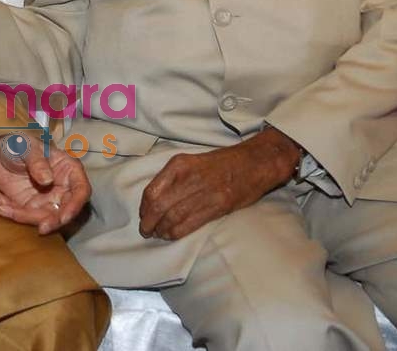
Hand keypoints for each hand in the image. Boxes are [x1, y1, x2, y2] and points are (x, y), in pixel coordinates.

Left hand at [0, 137, 91, 234]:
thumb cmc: (21, 144)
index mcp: (68, 170)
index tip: (63, 217)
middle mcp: (61, 189)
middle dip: (52, 221)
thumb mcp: (27, 147)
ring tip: (3, 207)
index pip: (81, 191)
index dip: (75, 206)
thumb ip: (37, 161)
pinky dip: (9, 212)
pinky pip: (22, 215)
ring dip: (24, 217)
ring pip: (42, 218)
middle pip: (64, 211)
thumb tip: (48, 180)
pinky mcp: (29, 207)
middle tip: (40, 228)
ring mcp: (45, 200)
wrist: (1, 152)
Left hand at [138, 126, 300, 240]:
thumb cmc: (221, 163)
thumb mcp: (191, 161)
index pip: (152, 191)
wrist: (253, 163)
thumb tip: (154, 199)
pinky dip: (176, 232)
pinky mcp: (217, 207)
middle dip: (148, 222)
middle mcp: (188, 178)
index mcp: (179, 164)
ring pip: (172, 217)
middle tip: (146, 230)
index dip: (143, 207)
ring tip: (157, 234)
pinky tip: (171, 235)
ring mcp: (203, 193)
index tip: (142, 215)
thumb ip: (173, 177)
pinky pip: (189, 224)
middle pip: (159, 206)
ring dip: (161, 229)